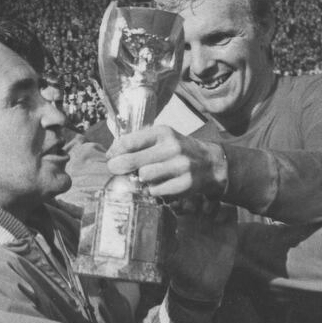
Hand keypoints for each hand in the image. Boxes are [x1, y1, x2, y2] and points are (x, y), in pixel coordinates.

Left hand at [107, 126, 227, 198]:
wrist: (210, 163)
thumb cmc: (180, 150)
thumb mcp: (163, 138)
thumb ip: (140, 142)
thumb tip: (112, 153)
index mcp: (163, 132)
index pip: (129, 141)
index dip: (115, 151)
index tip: (110, 157)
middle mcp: (172, 147)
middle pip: (131, 160)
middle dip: (119, 167)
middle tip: (116, 170)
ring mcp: (180, 166)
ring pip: (144, 176)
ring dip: (140, 179)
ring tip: (145, 177)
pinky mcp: (185, 183)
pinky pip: (156, 190)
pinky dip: (153, 190)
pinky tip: (157, 185)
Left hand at [163, 197, 236, 302]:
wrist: (201, 287)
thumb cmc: (180, 271)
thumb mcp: (167, 257)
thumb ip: (163, 242)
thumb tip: (150, 230)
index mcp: (181, 219)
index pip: (180, 196)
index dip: (178, 196)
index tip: (175, 206)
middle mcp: (197, 217)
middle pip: (198, 192)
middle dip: (195, 195)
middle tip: (191, 207)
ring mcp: (213, 221)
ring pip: (214, 198)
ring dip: (210, 200)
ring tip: (206, 211)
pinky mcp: (228, 229)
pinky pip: (230, 210)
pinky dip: (225, 210)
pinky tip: (218, 221)